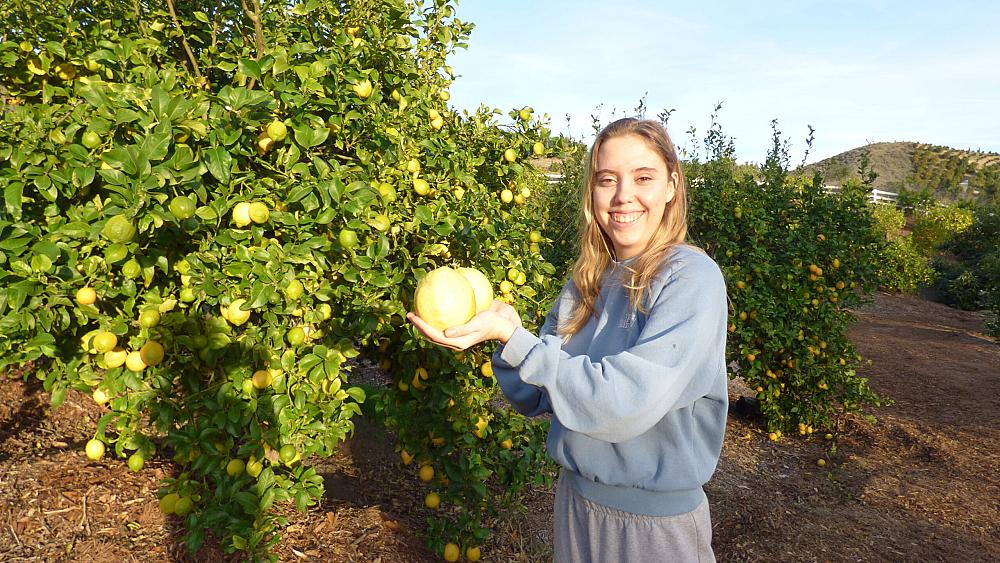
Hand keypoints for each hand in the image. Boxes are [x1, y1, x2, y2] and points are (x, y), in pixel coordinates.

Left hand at [407, 301, 521, 350]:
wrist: (503, 323)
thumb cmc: (491, 322)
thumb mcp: (478, 324)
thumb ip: (462, 329)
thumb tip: (445, 333)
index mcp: (457, 342)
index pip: (433, 335)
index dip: (421, 326)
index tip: (412, 315)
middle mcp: (454, 340)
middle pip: (431, 335)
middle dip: (419, 325)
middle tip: (410, 313)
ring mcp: (456, 335)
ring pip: (435, 331)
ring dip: (425, 322)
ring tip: (417, 310)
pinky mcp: (459, 328)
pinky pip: (443, 323)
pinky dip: (435, 316)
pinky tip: (433, 305)